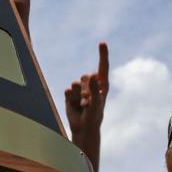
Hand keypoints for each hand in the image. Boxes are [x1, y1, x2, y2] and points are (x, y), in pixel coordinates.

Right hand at [64, 42, 108, 171]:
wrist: (83, 128)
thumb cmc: (94, 116)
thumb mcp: (96, 103)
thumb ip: (95, 89)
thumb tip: (92, 75)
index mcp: (101, 85)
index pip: (102, 67)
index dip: (102, 55)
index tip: (102, 43)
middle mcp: (91, 85)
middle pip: (86, 77)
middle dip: (86, 89)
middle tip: (89, 101)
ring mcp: (80, 90)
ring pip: (76, 83)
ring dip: (79, 94)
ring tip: (83, 104)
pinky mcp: (70, 95)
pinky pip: (68, 90)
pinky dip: (71, 96)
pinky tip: (75, 104)